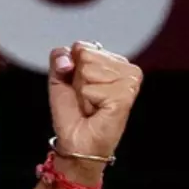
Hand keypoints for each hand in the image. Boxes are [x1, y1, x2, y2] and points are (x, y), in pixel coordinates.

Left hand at [47, 41, 142, 182]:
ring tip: (92, 104)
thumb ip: (59, 58)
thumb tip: (67, 57)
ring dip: (83, 90)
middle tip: (86, 97)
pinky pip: (92, 88)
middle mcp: (125, 68)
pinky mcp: (126, 96)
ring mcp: (129, 82)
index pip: (83, 46)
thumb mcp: (59, 78)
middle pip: (86, 55)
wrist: (77, 141)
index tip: (80, 86)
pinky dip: (88, 100)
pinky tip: (98, 109)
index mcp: (112, 61)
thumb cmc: (73, 113)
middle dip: (78, 79)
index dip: (72, 68)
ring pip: (89, 70)